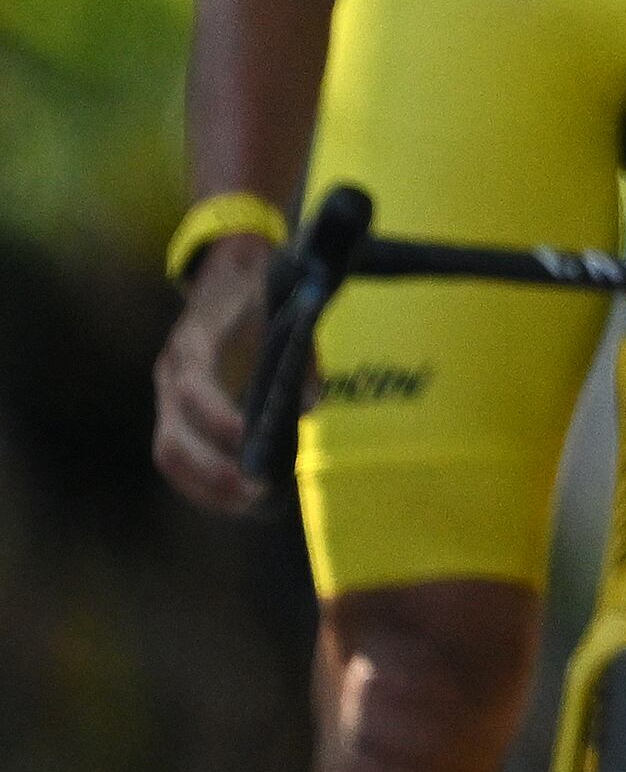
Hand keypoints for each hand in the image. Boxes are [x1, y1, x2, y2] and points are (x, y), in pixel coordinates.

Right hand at [151, 239, 279, 515]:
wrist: (227, 267)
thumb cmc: (260, 287)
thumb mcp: (284, 305)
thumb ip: (299, 353)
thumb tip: (310, 407)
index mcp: (195, 342)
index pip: (193, 391)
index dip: (218, 420)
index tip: (252, 442)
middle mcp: (172, 373)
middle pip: (172, 440)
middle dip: (212, 473)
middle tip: (258, 494)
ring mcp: (168, 394)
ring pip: (171, 454)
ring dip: (207, 487)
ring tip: (253, 505)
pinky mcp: (176, 409)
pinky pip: (180, 451)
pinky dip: (206, 479)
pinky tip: (240, 495)